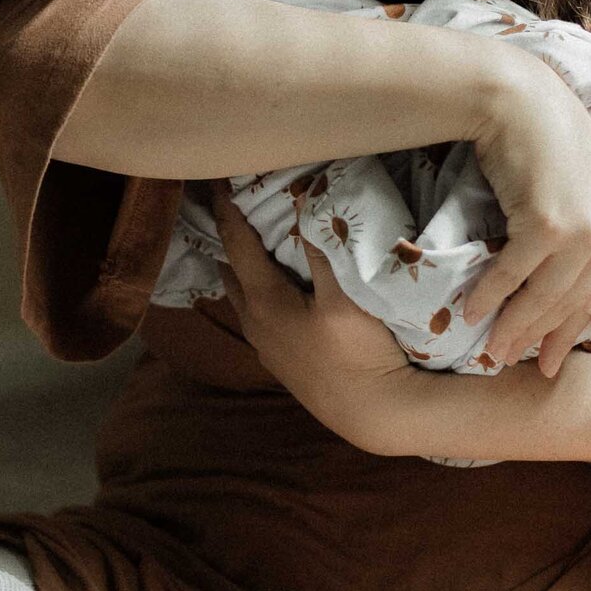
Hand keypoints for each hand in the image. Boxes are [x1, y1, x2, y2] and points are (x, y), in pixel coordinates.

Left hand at [211, 183, 408, 440]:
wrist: (373, 413)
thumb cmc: (359, 353)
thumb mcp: (345, 295)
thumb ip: (322, 248)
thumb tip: (304, 201)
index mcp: (263, 300)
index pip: (235, 242)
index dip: (226, 208)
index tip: (217, 177)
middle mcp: (254, 322)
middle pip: (231, 269)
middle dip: (228, 235)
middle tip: (228, 204)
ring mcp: (266, 346)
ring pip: (241, 296)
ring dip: (240, 266)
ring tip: (243, 241)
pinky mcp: (281, 361)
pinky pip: (255, 314)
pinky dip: (255, 290)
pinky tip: (269, 290)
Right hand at [463, 61, 590, 375]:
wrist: (520, 100)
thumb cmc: (542, 137)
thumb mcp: (580, 183)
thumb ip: (583, 222)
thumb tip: (560, 268)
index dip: (567, 329)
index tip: (547, 357)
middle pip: (570, 301)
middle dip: (539, 337)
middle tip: (510, 361)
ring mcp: (582, 230)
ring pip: (543, 296)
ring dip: (511, 325)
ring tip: (488, 346)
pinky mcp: (548, 226)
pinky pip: (514, 275)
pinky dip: (490, 296)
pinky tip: (470, 311)